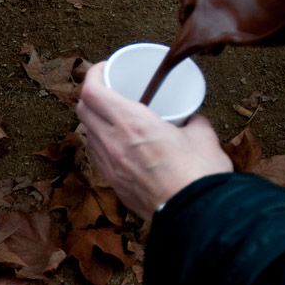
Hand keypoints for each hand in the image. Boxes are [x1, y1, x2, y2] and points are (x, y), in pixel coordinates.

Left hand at [76, 62, 232, 222]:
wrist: (195, 216)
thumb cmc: (200, 175)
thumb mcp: (202, 135)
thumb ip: (192, 120)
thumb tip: (190, 116)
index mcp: (133, 123)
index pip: (92, 91)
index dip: (93, 74)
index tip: (104, 68)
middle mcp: (113, 143)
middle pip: (83, 110)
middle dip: (91, 94)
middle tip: (109, 88)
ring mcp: (110, 166)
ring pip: (87, 134)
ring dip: (95, 120)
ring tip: (114, 115)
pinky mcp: (114, 184)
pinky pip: (97, 155)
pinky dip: (101, 142)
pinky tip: (118, 142)